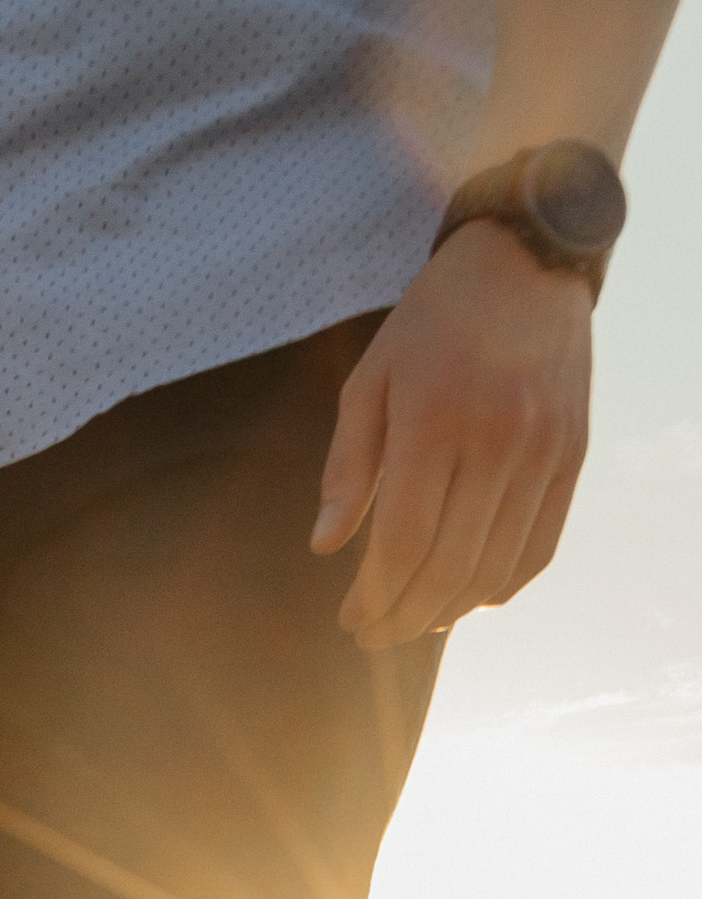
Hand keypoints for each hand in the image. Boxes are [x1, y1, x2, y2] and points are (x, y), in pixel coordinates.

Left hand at [312, 219, 591, 648]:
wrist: (526, 263)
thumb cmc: (432, 324)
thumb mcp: (370, 380)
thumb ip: (348, 467)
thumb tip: (325, 549)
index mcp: (435, 416)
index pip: (402, 540)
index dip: (373, 596)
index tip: (350, 619)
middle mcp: (497, 437)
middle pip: (447, 565)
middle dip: (404, 617)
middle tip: (375, 635)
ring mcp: (542, 449)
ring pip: (494, 567)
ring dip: (449, 611)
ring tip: (415, 623)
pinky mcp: (573, 454)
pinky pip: (539, 546)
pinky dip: (502, 585)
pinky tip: (468, 598)